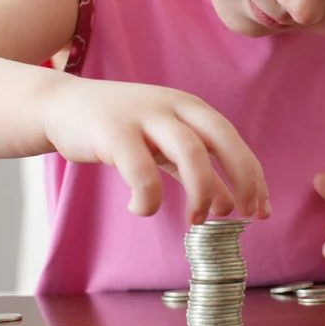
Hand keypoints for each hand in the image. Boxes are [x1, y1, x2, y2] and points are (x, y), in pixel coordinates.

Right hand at [40, 74, 270, 223]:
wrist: (63, 105)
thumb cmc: (121, 129)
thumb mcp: (165, 144)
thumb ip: (197, 169)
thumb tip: (230, 205)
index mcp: (190, 108)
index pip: (233, 140)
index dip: (252, 176)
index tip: (261, 210)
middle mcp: (173, 106)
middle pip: (221, 139)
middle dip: (241, 179)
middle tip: (243, 216)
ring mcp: (144, 115)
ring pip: (190, 152)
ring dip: (202, 191)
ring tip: (198, 220)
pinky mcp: (113, 131)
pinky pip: (141, 170)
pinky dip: (149, 198)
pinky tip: (142, 209)